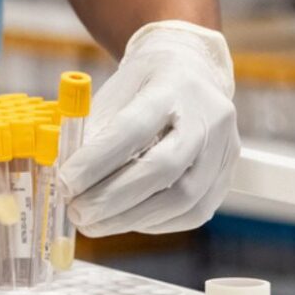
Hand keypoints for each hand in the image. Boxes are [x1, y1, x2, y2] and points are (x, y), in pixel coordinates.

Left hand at [60, 21, 239, 236]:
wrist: (191, 70)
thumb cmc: (144, 84)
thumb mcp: (115, 93)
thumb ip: (93, 133)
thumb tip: (67, 181)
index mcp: (173, 86)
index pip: (134, 128)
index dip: (97, 161)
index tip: (66, 183)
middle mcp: (208, 116)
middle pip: (164, 168)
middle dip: (114, 199)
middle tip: (78, 213)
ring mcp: (225, 148)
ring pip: (183, 199)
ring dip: (131, 219)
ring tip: (95, 223)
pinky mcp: (228, 175)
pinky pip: (194, 212)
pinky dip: (155, 223)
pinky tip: (127, 220)